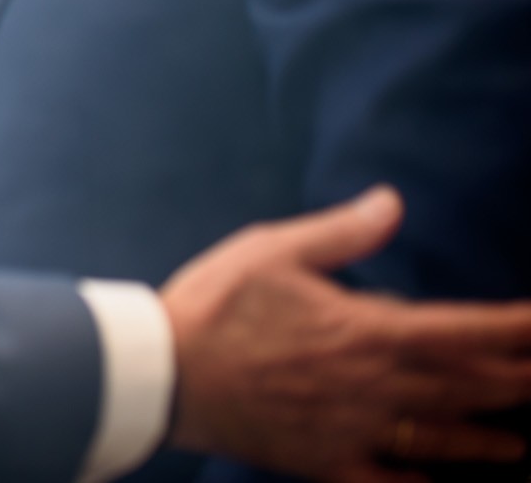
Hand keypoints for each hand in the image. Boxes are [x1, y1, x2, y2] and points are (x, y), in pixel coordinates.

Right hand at [164, 186, 530, 480]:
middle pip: (469, 388)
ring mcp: (354, 430)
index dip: (518, 328)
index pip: (466, 331)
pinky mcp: (325, 462)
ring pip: (441, 440)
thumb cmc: (215, 304)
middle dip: (519, 380)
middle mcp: (375, 386)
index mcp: (367, 330)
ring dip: (490, 441)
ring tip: (524, 444)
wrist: (163, 372)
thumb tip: (392, 202)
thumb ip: (342, 232)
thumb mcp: (273, 249)